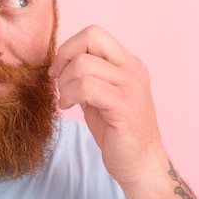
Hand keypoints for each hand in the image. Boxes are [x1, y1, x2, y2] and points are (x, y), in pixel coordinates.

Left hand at [49, 25, 167, 187]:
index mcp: (128, 63)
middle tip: (59, 83)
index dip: (69, 48)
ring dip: (64, 83)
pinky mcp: (124, 106)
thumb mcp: (100, 95)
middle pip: (90, 37)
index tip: (59, 71)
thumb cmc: (118, 132)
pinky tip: (68, 107)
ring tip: (66, 100)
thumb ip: (87, 75)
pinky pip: (86, 87)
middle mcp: (133, 69)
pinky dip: (69, 95)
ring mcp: (131, 86)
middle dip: (64, 58)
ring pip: (83, 64)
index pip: (94, 33)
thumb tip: (60, 62)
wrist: (140, 165)